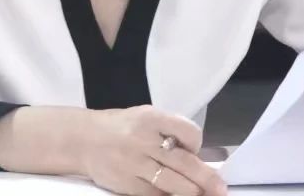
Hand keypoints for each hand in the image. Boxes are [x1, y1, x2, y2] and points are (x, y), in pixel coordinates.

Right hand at [79, 105, 227, 195]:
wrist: (82, 140)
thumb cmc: (119, 127)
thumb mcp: (144, 116)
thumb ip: (168, 130)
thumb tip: (196, 154)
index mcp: (150, 118)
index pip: (187, 131)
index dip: (196, 143)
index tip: (196, 149)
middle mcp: (143, 140)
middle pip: (183, 163)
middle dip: (206, 178)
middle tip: (220, 189)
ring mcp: (134, 164)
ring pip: (172, 183)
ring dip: (192, 192)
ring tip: (203, 195)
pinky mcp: (127, 184)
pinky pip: (155, 195)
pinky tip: (177, 195)